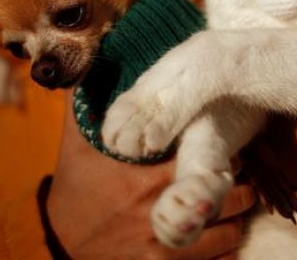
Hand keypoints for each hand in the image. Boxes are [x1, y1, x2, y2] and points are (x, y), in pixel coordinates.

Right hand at [47, 89, 254, 258]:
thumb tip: (88, 58)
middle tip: (234, 172)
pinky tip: (222, 228)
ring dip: (236, 214)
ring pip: (229, 230)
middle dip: (237, 182)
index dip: (222, 153)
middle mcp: (159, 214)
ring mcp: (165, 246)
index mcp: (144, 179)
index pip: (205, 162)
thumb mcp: (77, 143)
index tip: (223, 146)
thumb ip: (85, 101)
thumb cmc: (76, 186)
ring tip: (233, 198)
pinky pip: (217, 259)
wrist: (59, 241)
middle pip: (228, 197)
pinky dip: (226, 245)